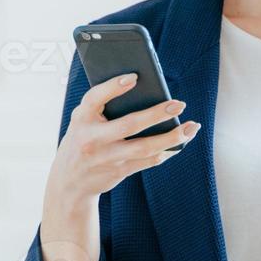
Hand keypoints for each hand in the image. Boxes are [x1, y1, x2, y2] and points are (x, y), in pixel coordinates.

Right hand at [47, 73, 199, 200]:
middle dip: (156, 114)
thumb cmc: (81, 140)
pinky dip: (166, 151)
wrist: (68, 183)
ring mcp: (106, 158)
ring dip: (171, 137)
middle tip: (179, 104)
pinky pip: (148, 161)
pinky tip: (181, 142)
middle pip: (129, 125)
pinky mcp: (118, 172)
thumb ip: (102, 106)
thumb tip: (142, 88)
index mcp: (81, 119)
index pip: (94, 99)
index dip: (113, 87)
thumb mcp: (82, 121)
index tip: (134, 77)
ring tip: (191, 126)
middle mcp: (92, 139)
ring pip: (144, 147)